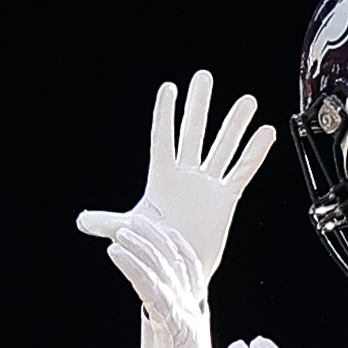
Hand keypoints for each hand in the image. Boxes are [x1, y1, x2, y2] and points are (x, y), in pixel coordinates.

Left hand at [75, 70, 274, 274]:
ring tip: (247, 101)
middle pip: (193, 133)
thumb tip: (82, 221)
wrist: (178, 270)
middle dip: (199, 105)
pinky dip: (254, 154)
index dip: (165, 114)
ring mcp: (207, 185)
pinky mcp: (226, 198)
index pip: (163, 139)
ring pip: (223, 148)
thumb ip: (107, 221)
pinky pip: (242, 171)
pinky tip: (265, 133)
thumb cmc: (153, 246)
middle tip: (204, 77)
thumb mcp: (128, 230)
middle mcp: (186, 175)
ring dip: (235, 125)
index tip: (169, 87)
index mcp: (162, 178)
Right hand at [106, 216, 219, 347]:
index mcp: (179, 330)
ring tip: (136, 222)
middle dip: (142, 246)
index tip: (115, 249)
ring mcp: (195, 308)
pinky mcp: (195, 307)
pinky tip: (165, 234)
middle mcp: (190, 313)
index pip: (155, 291)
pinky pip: (189, 270)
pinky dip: (177, 249)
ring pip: (179, 264)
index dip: (135, 268)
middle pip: (166, 270)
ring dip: (159, 241)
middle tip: (119, 228)